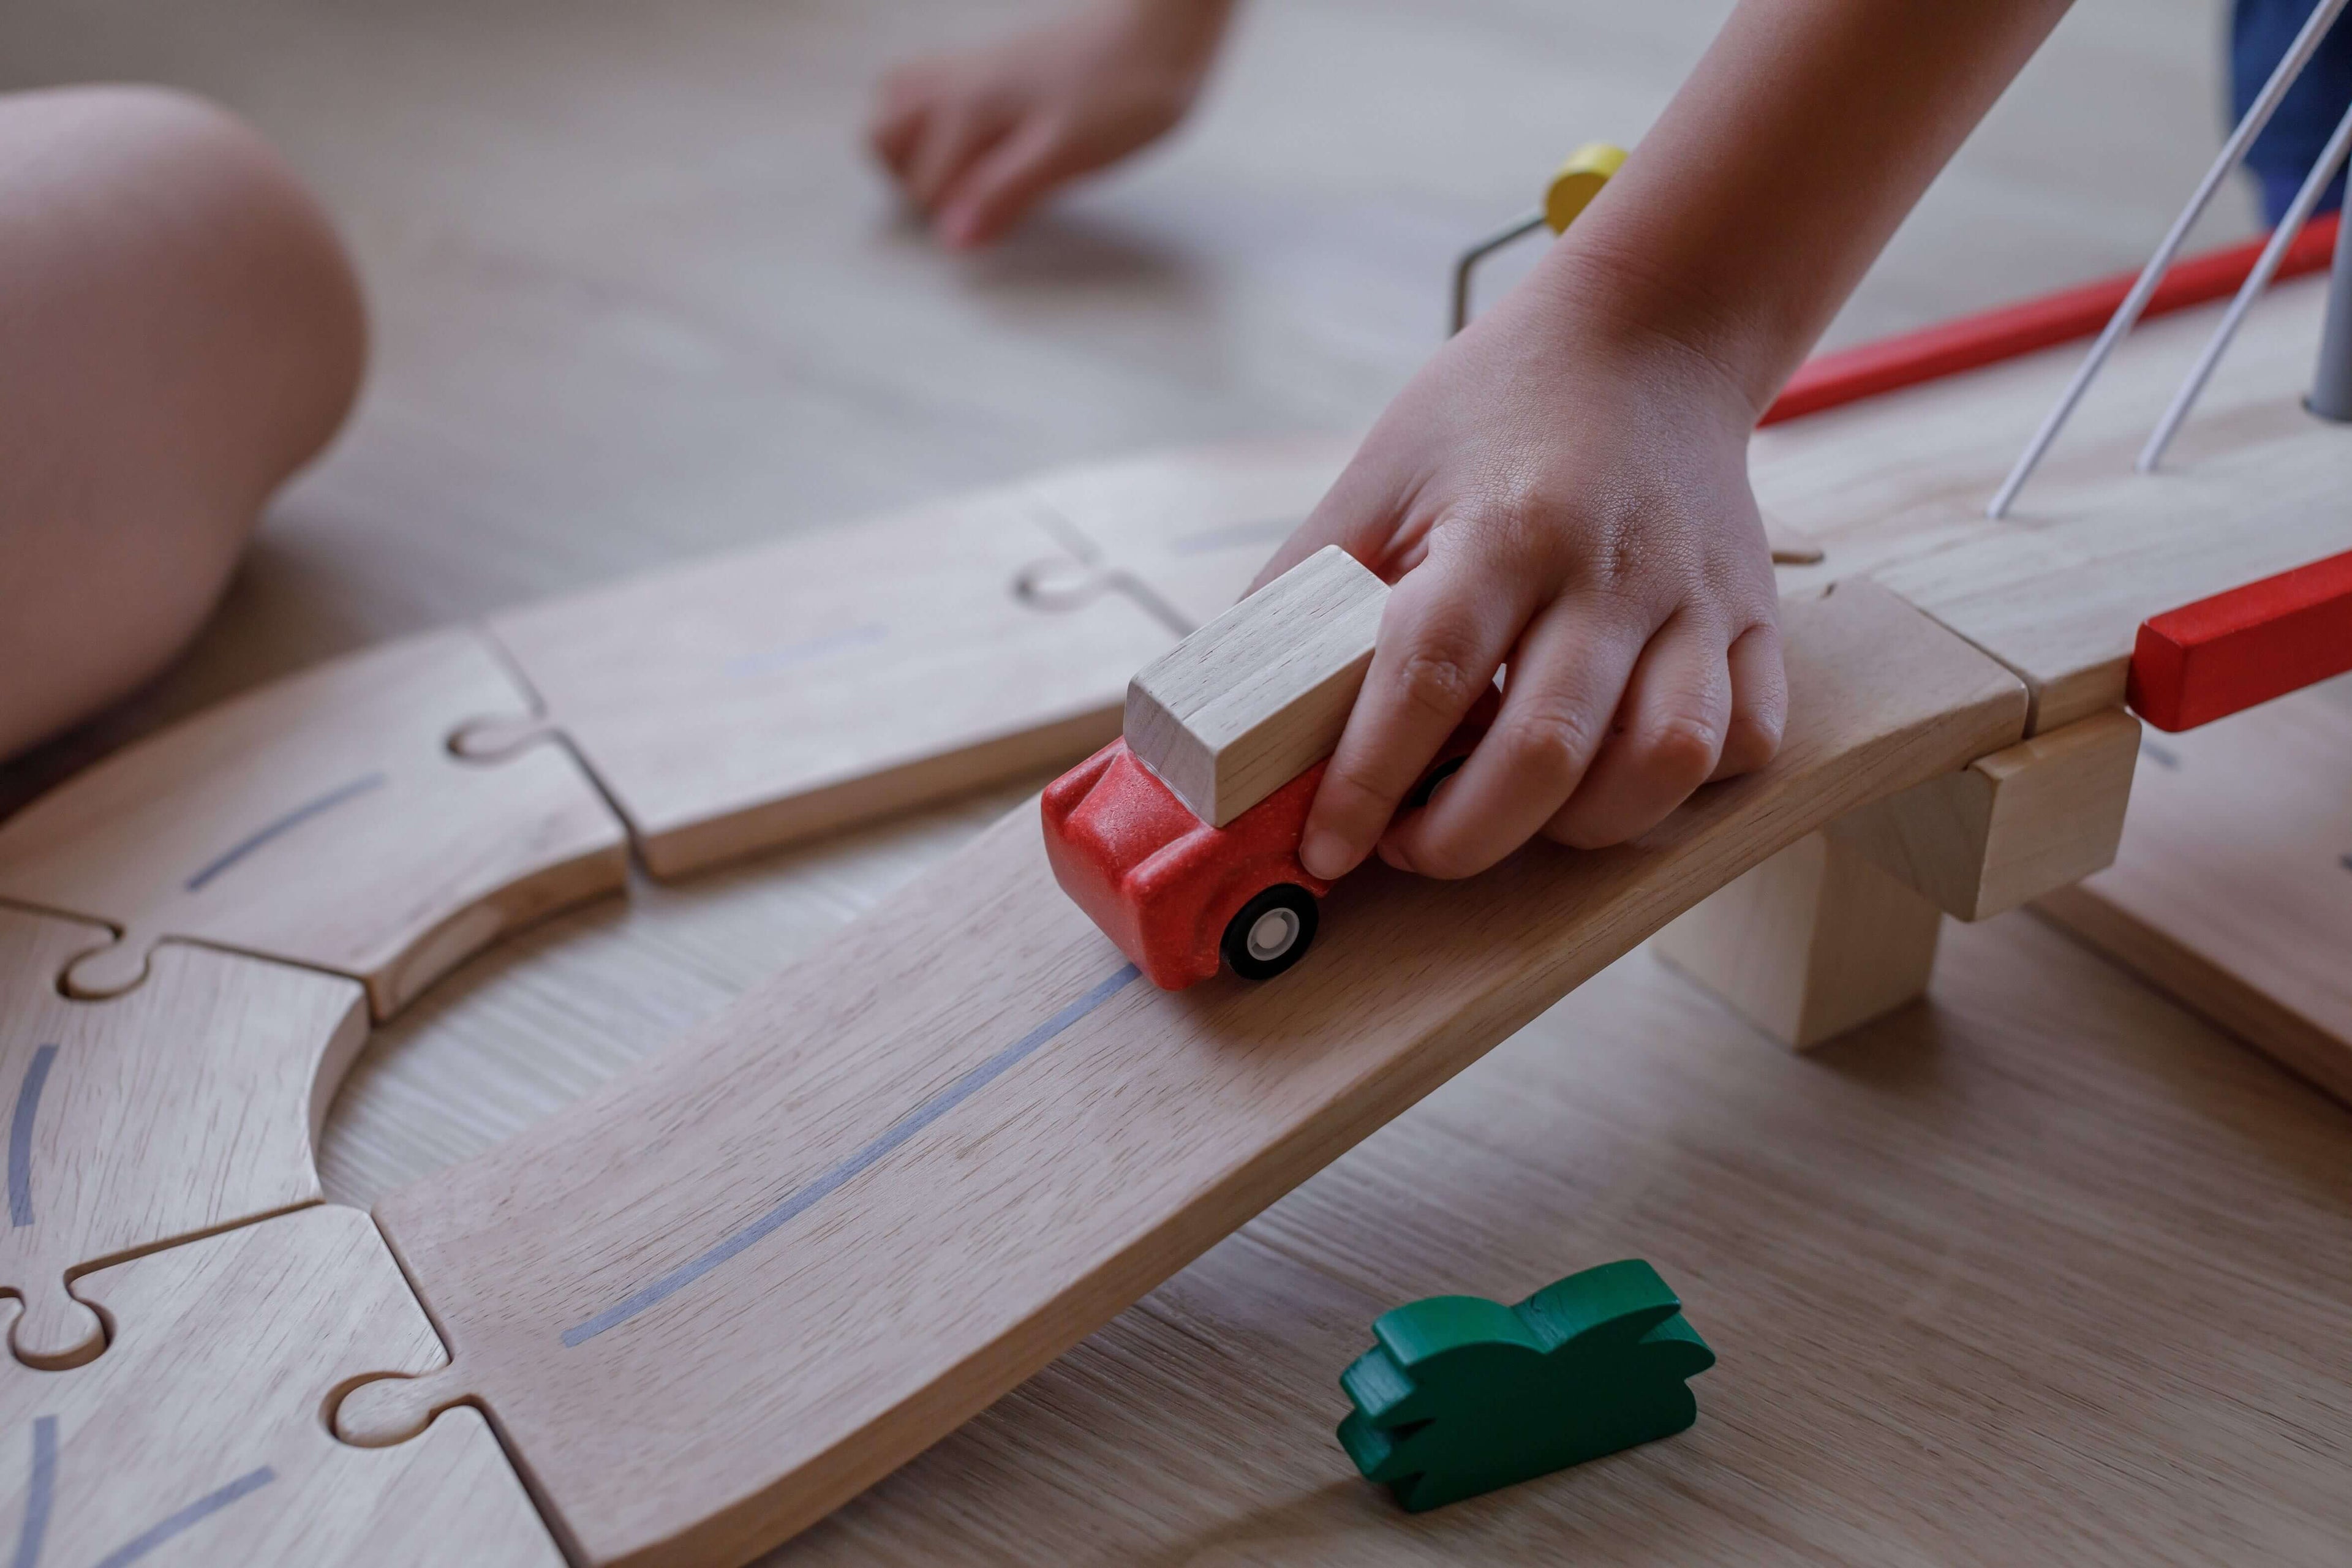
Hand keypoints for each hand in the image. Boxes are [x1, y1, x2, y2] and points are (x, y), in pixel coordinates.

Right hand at [869, 0, 1230, 249]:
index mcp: (969, 109)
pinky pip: (934, 85)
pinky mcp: (996, 60)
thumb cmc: (1128, 85)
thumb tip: (951, 238)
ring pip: (899, 104)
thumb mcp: (1069, 153)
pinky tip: (986, 137)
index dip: (953, 219)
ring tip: (966, 173)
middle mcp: (957, 82)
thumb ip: (1005, 193)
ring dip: (915, 146)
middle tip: (969, 201)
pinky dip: (939, 116)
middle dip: (910, 181)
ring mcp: (972, 65)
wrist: (1166, 19)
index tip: (998, 222)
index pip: (920, 186)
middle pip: (881, 137)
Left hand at [1262, 254, 1786, 881]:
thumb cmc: (1495, 409)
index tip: (1324, 847)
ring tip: (1509, 816)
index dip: (1368, 781)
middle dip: (1463, 836)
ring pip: (1664, 762)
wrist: (1648, 334)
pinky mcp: (1755, 618)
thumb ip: (1306, 590)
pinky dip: (1678, 786)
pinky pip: (1741, 739)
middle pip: (1548, 750)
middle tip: (1408, 845)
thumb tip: (1232, 705)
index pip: (1428, 678)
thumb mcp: (1380, 475)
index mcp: (1505, 527)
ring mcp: (1697, 598)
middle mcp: (1612, 568)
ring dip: (1578, 827)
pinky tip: (1610, 775)